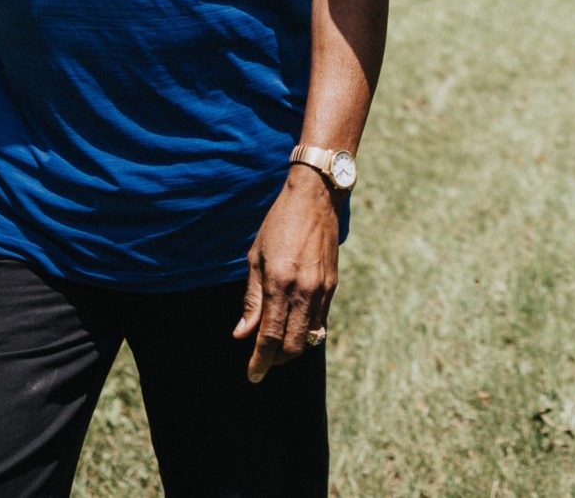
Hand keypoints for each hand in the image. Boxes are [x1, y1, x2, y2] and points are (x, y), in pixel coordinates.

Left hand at [233, 167, 338, 381]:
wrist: (316, 199)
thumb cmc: (279, 225)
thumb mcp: (255, 258)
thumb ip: (252, 299)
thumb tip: (242, 334)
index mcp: (280, 283)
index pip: (270, 336)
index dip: (260, 361)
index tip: (252, 375)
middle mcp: (304, 290)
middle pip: (293, 345)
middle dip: (276, 360)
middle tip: (262, 362)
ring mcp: (322, 289)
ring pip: (310, 337)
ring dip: (292, 349)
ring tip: (276, 347)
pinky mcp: (332, 285)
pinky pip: (320, 321)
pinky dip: (306, 332)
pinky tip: (294, 328)